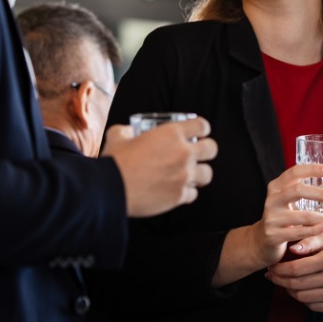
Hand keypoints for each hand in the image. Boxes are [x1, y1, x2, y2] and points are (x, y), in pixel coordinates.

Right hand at [102, 118, 216, 216]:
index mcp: (172, 133)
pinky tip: (176, 191)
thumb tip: (129, 132)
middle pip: (212, 149)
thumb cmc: (115, 161)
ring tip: (189, 175)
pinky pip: (193, 194)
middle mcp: (183, 153)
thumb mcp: (118, 136)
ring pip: (207, 174)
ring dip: (199, 174)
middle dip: (207, 150)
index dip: (202, 128)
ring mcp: (184, 175)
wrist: (111, 189)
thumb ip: (127, 131)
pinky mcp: (179, 196)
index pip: (202, 125)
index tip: (199, 133)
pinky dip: (186, 193)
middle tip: (198, 154)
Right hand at [248, 163, 322, 267]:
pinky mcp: (273, 235)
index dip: (312, 169)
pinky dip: (316, 229)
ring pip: (302, 215)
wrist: (262, 242)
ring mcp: (271, 218)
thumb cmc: (282, 218)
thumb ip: (308, 192)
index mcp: (276, 187)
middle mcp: (272, 200)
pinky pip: (300, 232)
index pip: (294, 172)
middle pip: (298, 190)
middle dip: (320, 194)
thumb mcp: (291, 202)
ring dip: (322, 217)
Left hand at [266, 233, 322, 317]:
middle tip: (271, 275)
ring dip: (288, 290)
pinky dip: (302, 299)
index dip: (280, 269)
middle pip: (297, 284)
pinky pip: (311, 306)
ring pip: (302, 297)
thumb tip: (291, 248)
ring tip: (284, 282)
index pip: (296, 268)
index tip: (272, 266)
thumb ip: (308, 240)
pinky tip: (298, 290)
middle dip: (279, 280)